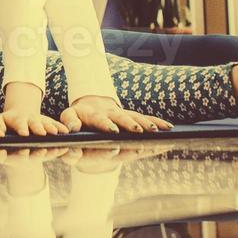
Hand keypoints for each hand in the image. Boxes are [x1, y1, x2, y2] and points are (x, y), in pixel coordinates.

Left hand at [0, 81, 67, 136]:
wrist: (21, 111)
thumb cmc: (7, 120)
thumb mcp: (0, 120)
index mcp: (17, 120)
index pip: (19, 124)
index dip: (22, 128)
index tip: (24, 134)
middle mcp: (30, 120)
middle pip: (35, 124)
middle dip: (38, 128)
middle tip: (42, 133)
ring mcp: (41, 120)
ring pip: (46, 124)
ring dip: (51, 128)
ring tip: (56, 133)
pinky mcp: (48, 122)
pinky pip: (55, 124)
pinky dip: (60, 128)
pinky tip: (66, 132)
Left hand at [58, 95, 172, 133]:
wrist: (90, 105)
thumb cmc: (78, 115)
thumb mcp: (69, 116)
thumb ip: (68, 120)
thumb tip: (73, 128)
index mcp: (95, 114)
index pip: (100, 120)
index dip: (106, 125)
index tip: (113, 131)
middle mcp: (112, 113)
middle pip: (122, 117)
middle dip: (131, 124)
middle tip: (139, 131)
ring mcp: (124, 114)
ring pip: (137, 118)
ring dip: (147, 124)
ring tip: (158, 131)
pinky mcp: (133, 118)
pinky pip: (147, 119)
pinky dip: (158, 123)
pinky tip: (169, 128)